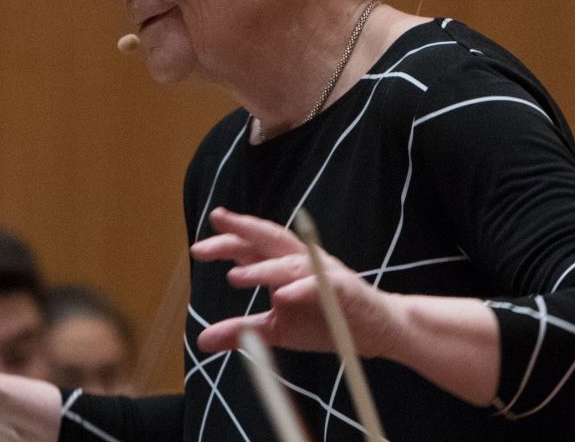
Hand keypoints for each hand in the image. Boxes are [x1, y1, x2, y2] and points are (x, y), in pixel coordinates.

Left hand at [189, 207, 401, 358]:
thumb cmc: (325, 322)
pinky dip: (300, 289)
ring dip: (263, 268)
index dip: (226, 240)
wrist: (377, 331)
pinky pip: (319, 286)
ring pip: (289, 262)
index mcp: (283, 265)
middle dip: (238, 234)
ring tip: (235, 277)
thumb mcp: (276, 330)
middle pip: (266, 239)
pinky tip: (281, 297)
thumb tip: (201, 340)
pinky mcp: (343, 290)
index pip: (250, 246)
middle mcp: (301, 261)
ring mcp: (322, 272)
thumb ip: (241, 331)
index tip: (197, 246)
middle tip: (207, 240)